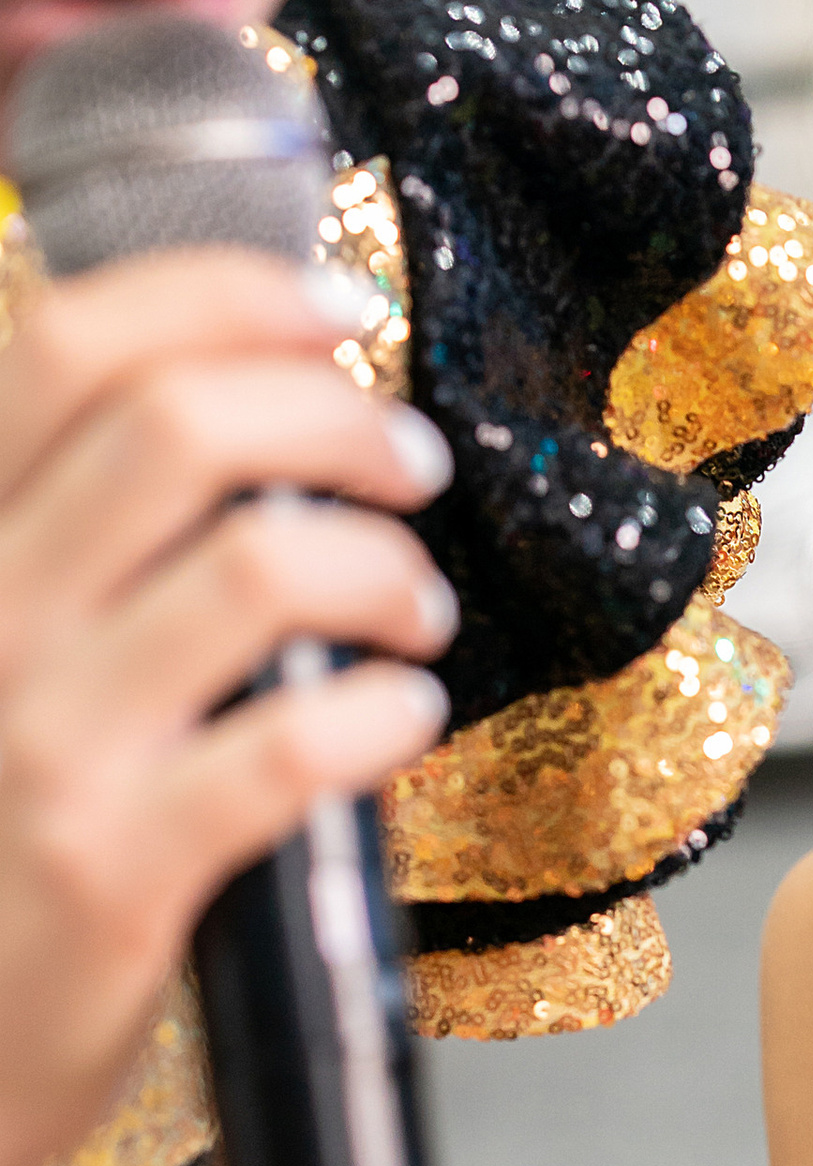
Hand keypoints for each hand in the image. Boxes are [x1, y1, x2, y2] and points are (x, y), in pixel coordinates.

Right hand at [0, 247, 456, 1165]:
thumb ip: (75, 544)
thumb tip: (245, 424)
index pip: (64, 343)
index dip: (223, 295)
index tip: (334, 307)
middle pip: (177, 424)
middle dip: (334, 413)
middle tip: (409, 458)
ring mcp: (42, 745)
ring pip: (254, 569)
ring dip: (379, 564)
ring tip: (417, 602)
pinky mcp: (112, 870)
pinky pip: (286, 750)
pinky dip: (380, 714)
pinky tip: (405, 717)